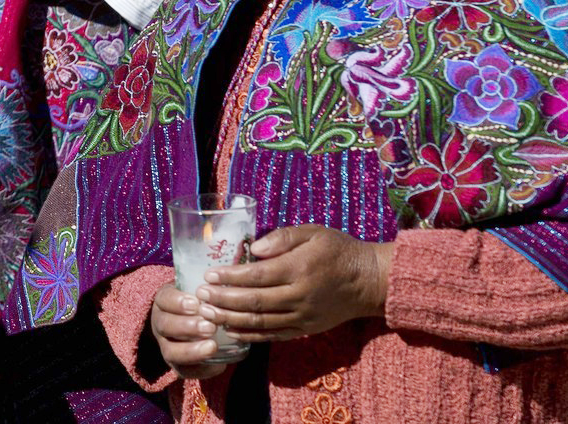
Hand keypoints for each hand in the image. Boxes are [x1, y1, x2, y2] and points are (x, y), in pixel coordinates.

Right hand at [148, 284, 230, 381]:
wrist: (187, 319)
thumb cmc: (199, 298)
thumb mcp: (197, 285)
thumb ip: (211, 281)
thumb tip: (236, 266)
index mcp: (164, 300)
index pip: (165, 299)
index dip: (178, 302)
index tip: (197, 303)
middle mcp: (161, 323)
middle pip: (166, 326)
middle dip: (188, 326)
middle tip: (210, 326)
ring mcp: (166, 345)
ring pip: (171, 351)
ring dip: (192, 350)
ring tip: (213, 346)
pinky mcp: (176, 364)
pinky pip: (184, 371)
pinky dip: (201, 370)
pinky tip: (218, 366)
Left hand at [197, 225, 390, 342]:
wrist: (368, 281)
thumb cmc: (338, 250)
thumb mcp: (313, 232)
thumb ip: (282, 237)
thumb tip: (252, 249)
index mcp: (299, 268)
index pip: (257, 276)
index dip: (230, 277)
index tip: (209, 274)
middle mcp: (299, 296)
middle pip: (254, 302)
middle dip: (223, 300)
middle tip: (200, 296)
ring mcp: (302, 316)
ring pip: (261, 322)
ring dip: (231, 319)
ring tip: (208, 313)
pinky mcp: (305, 330)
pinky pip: (273, 336)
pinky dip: (250, 335)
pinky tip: (231, 330)